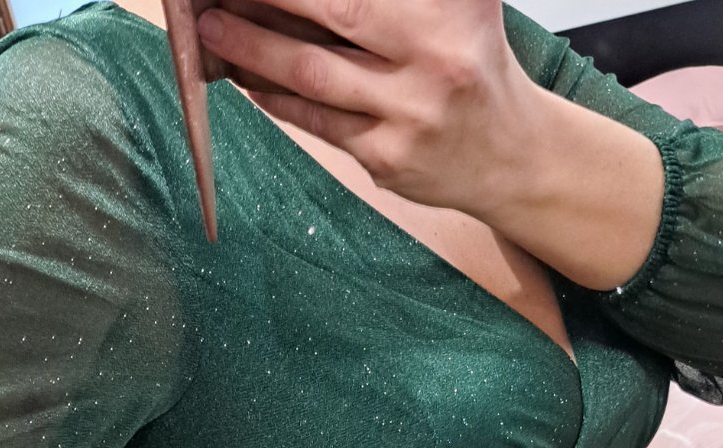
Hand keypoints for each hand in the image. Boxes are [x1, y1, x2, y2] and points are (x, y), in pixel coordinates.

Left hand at [194, 0, 530, 212]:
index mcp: (452, 7)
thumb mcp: (458, 3)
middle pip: (332, 11)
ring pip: (312, 72)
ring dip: (252, 48)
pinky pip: (316, 121)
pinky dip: (275, 95)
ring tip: (212, 28)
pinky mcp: (387, 157)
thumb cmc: (470, 65)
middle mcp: (435, 56)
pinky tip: (247, 75)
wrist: (509, 154)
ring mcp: (409, 113)